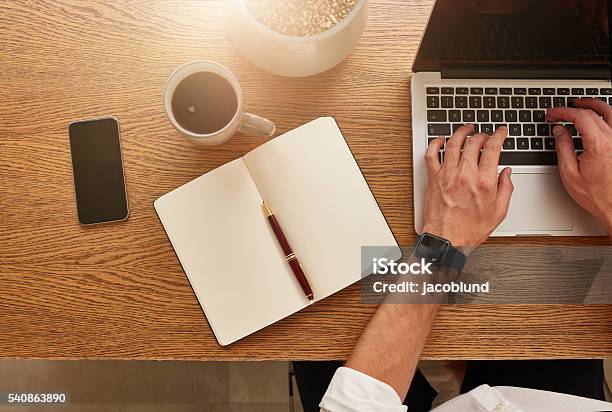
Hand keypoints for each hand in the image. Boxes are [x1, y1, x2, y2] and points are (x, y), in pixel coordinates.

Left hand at [422, 125, 513, 246]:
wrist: (447, 239)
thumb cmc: (469, 229)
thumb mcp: (498, 212)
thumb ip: (506, 189)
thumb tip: (506, 173)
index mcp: (484, 182)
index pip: (493, 148)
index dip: (499, 135)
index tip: (501, 132)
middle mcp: (465, 175)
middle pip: (473, 142)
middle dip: (482, 135)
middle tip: (485, 135)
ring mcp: (447, 175)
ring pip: (453, 144)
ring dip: (461, 132)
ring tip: (466, 129)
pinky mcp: (433, 179)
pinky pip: (431, 155)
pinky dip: (435, 143)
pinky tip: (440, 140)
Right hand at [547, 98, 611, 233]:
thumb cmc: (595, 195)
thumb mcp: (569, 173)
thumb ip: (563, 147)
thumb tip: (559, 131)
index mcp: (598, 144)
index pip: (580, 116)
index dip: (563, 112)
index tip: (553, 114)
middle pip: (595, 111)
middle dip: (575, 107)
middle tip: (563, 109)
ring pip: (610, 112)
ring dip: (594, 106)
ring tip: (582, 105)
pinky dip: (605, 116)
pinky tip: (598, 119)